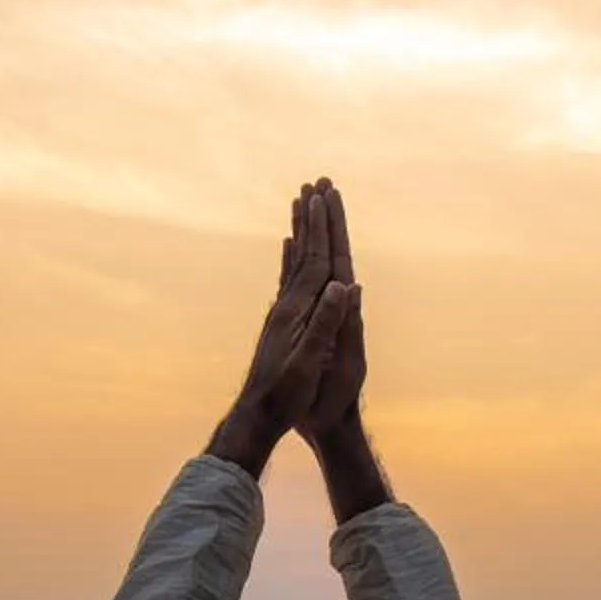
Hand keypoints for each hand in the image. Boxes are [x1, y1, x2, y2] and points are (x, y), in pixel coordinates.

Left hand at [211, 181, 354, 474]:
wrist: (258, 415)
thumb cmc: (288, 396)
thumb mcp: (309, 364)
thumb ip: (324, 324)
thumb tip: (342, 285)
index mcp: (297, 312)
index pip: (315, 261)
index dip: (321, 228)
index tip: (325, 196)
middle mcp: (286, 305)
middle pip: (303, 252)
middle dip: (312, 218)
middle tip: (315, 183)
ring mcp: (281, 313)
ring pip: (295, 261)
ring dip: (301, 229)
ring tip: (302, 201)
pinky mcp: (281, 323)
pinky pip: (289, 280)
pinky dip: (291, 257)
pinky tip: (289, 245)